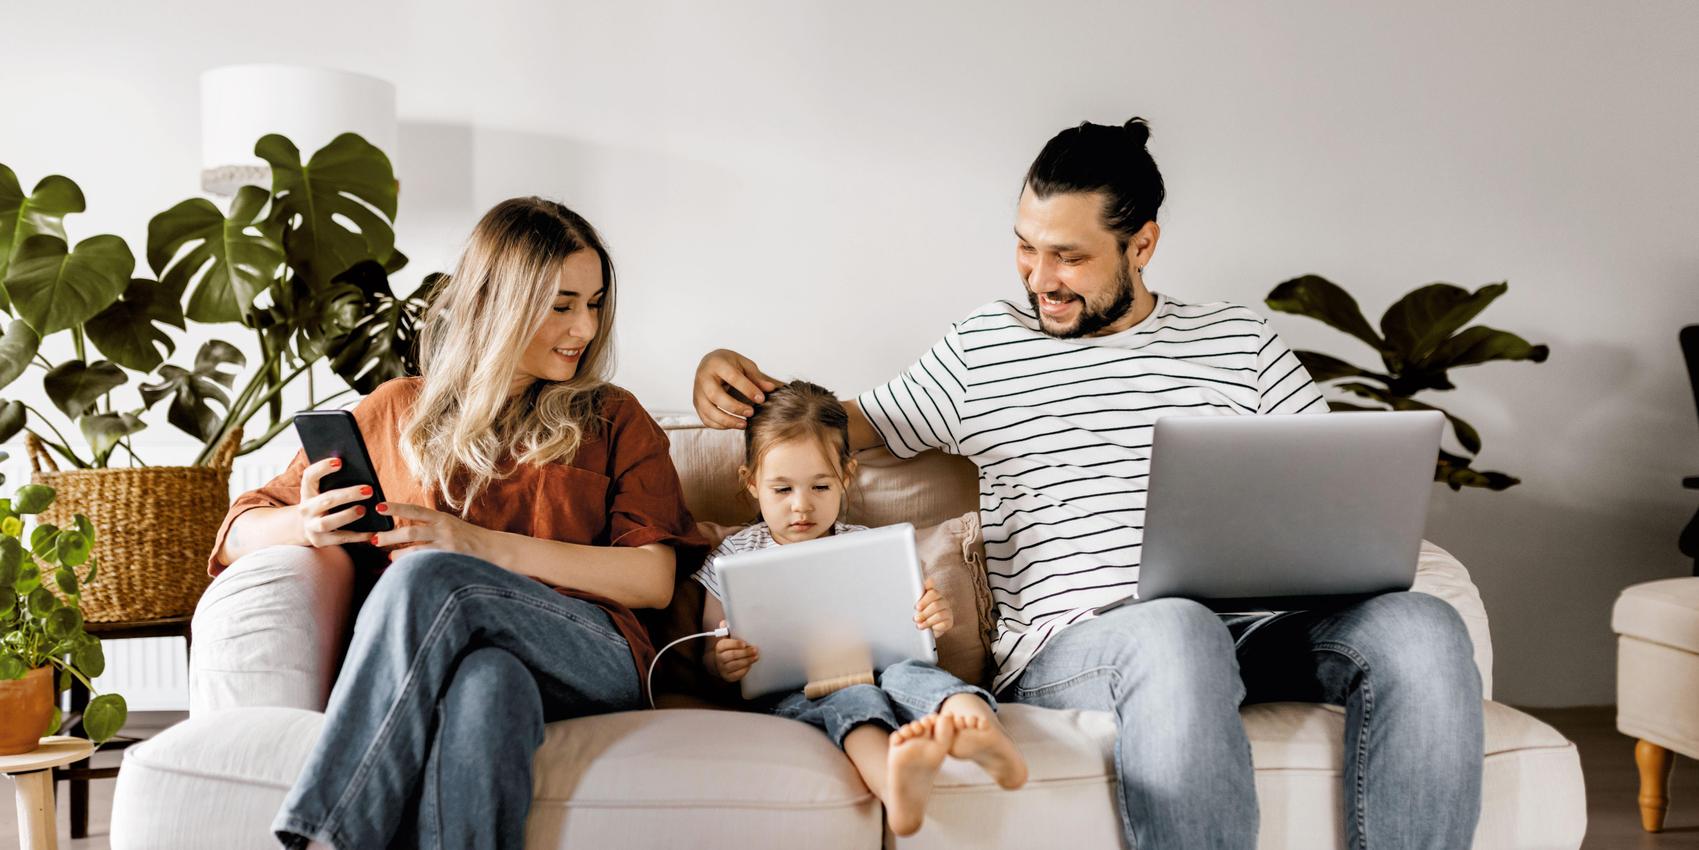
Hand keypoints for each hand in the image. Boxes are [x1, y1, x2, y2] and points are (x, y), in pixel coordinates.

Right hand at [295, 457, 374, 547]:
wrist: (304, 528)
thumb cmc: (322, 504)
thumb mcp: (323, 492)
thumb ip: (335, 482)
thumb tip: (361, 471)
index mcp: (307, 492)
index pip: (309, 476)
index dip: (322, 468)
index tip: (340, 461)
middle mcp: (306, 509)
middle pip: (325, 500)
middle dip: (347, 495)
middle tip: (368, 490)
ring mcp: (311, 527)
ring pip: (327, 523)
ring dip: (347, 516)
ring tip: (363, 510)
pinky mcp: (320, 541)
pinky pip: (341, 539)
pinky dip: (357, 536)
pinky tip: (372, 532)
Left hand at [371, 502, 492, 562]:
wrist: (494, 549)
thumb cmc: (469, 538)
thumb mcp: (450, 526)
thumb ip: (430, 526)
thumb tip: (402, 533)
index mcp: (442, 518)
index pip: (415, 511)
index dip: (396, 508)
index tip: (378, 507)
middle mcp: (443, 529)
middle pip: (410, 531)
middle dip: (389, 536)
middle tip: (373, 539)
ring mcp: (447, 546)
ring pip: (416, 550)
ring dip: (398, 554)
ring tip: (389, 557)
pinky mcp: (450, 560)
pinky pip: (427, 563)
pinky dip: (413, 566)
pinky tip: (405, 570)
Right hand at [693, 349, 779, 429]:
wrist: (709, 363)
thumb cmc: (729, 364)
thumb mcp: (744, 365)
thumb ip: (756, 377)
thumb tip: (771, 388)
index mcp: (717, 363)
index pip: (732, 377)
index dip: (747, 389)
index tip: (761, 399)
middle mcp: (703, 377)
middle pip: (716, 396)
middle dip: (735, 407)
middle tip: (751, 413)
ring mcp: (697, 392)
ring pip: (708, 410)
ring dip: (727, 420)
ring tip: (744, 424)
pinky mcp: (696, 404)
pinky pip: (705, 418)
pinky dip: (719, 425)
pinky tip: (733, 425)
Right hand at [713, 621, 758, 681]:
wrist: (722, 664)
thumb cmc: (728, 649)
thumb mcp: (727, 639)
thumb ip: (727, 630)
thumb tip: (724, 622)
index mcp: (719, 647)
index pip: (725, 644)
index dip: (735, 644)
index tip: (744, 643)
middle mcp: (719, 658)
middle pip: (732, 655)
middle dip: (745, 653)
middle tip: (755, 650)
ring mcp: (723, 669)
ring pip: (735, 665)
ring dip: (747, 661)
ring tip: (756, 657)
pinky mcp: (728, 677)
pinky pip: (737, 674)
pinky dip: (745, 669)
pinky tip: (750, 664)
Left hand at [915, 579, 952, 636]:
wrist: (927, 628)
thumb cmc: (921, 615)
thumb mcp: (917, 606)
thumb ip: (918, 597)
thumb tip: (920, 592)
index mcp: (934, 594)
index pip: (932, 592)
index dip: (924, 600)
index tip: (916, 607)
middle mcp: (943, 601)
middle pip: (935, 605)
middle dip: (924, 613)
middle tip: (916, 619)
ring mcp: (948, 611)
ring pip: (939, 615)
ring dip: (928, 621)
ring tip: (920, 625)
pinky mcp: (949, 622)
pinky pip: (943, 624)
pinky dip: (935, 627)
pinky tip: (930, 628)